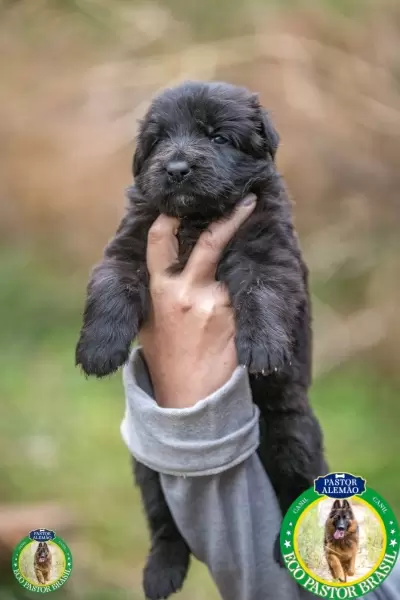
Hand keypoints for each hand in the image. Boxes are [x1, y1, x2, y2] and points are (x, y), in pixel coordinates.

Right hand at [139, 194, 256, 407]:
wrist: (189, 399)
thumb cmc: (166, 359)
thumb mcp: (149, 323)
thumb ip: (156, 293)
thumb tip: (163, 269)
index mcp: (159, 291)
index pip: (161, 242)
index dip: (169, 218)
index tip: (179, 205)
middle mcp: (186, 292)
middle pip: (210, 242)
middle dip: (232, 218)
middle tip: (248, 202)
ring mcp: (214, 304)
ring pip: (233, 272)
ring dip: (241, 269)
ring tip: (249, 269)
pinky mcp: (236, 319)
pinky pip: (244, 297)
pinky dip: (247, 296)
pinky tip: (248, 306)